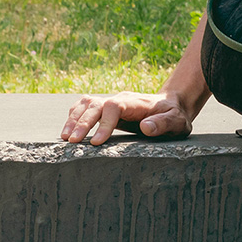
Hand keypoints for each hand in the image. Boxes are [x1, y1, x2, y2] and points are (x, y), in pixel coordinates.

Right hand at [61, 91, 193, 145]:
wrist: (172, 106)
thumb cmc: (174, 116)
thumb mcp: (177, 122)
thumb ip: (164, 123)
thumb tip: (146, 127)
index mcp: (135, 102)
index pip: (113, 107)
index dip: (103, 124)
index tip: (96, 142)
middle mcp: (120, 99)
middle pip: (95, 104)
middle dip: (82, 123)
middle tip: (72, 141)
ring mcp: (111, 102)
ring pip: (86, 104)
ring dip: (73, 119)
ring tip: (65, 137)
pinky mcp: (105, 108)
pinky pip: (84, 107)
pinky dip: (73, 117)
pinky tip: (67, 130)